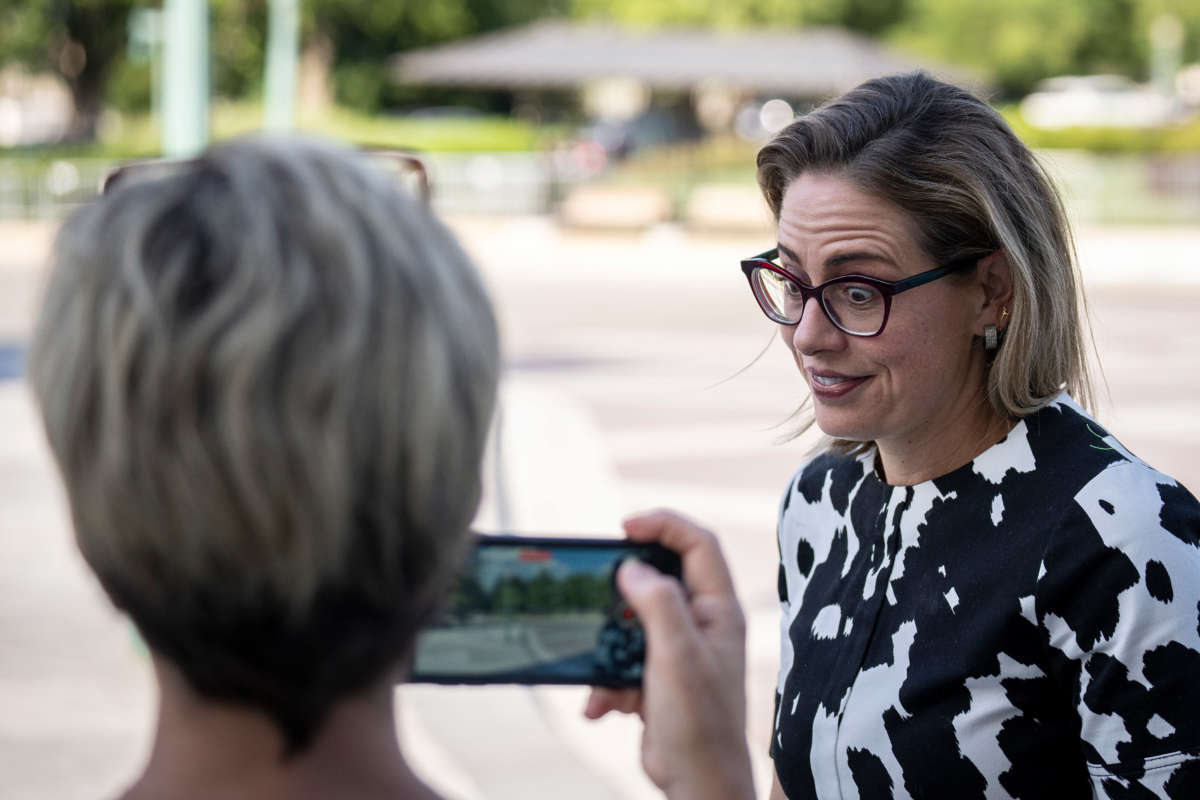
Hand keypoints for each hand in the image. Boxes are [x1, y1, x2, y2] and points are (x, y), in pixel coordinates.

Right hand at [584, 510, 753, 799]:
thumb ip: (657, 603)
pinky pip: (623, 661)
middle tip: (598, 588)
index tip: (624, 526)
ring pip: (633, 622)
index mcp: (719, 609)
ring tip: (604, 673)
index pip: (698, 544)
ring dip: (609, 646)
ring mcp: (680, 650)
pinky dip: (607, 681)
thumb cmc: (699, 722)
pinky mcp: (658, 677)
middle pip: (660, 579)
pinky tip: (601, 706)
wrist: (697, 783)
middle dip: (624, 591)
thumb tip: (632, 568)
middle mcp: (702, 623)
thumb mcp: (676, 654)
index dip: (663, 524)